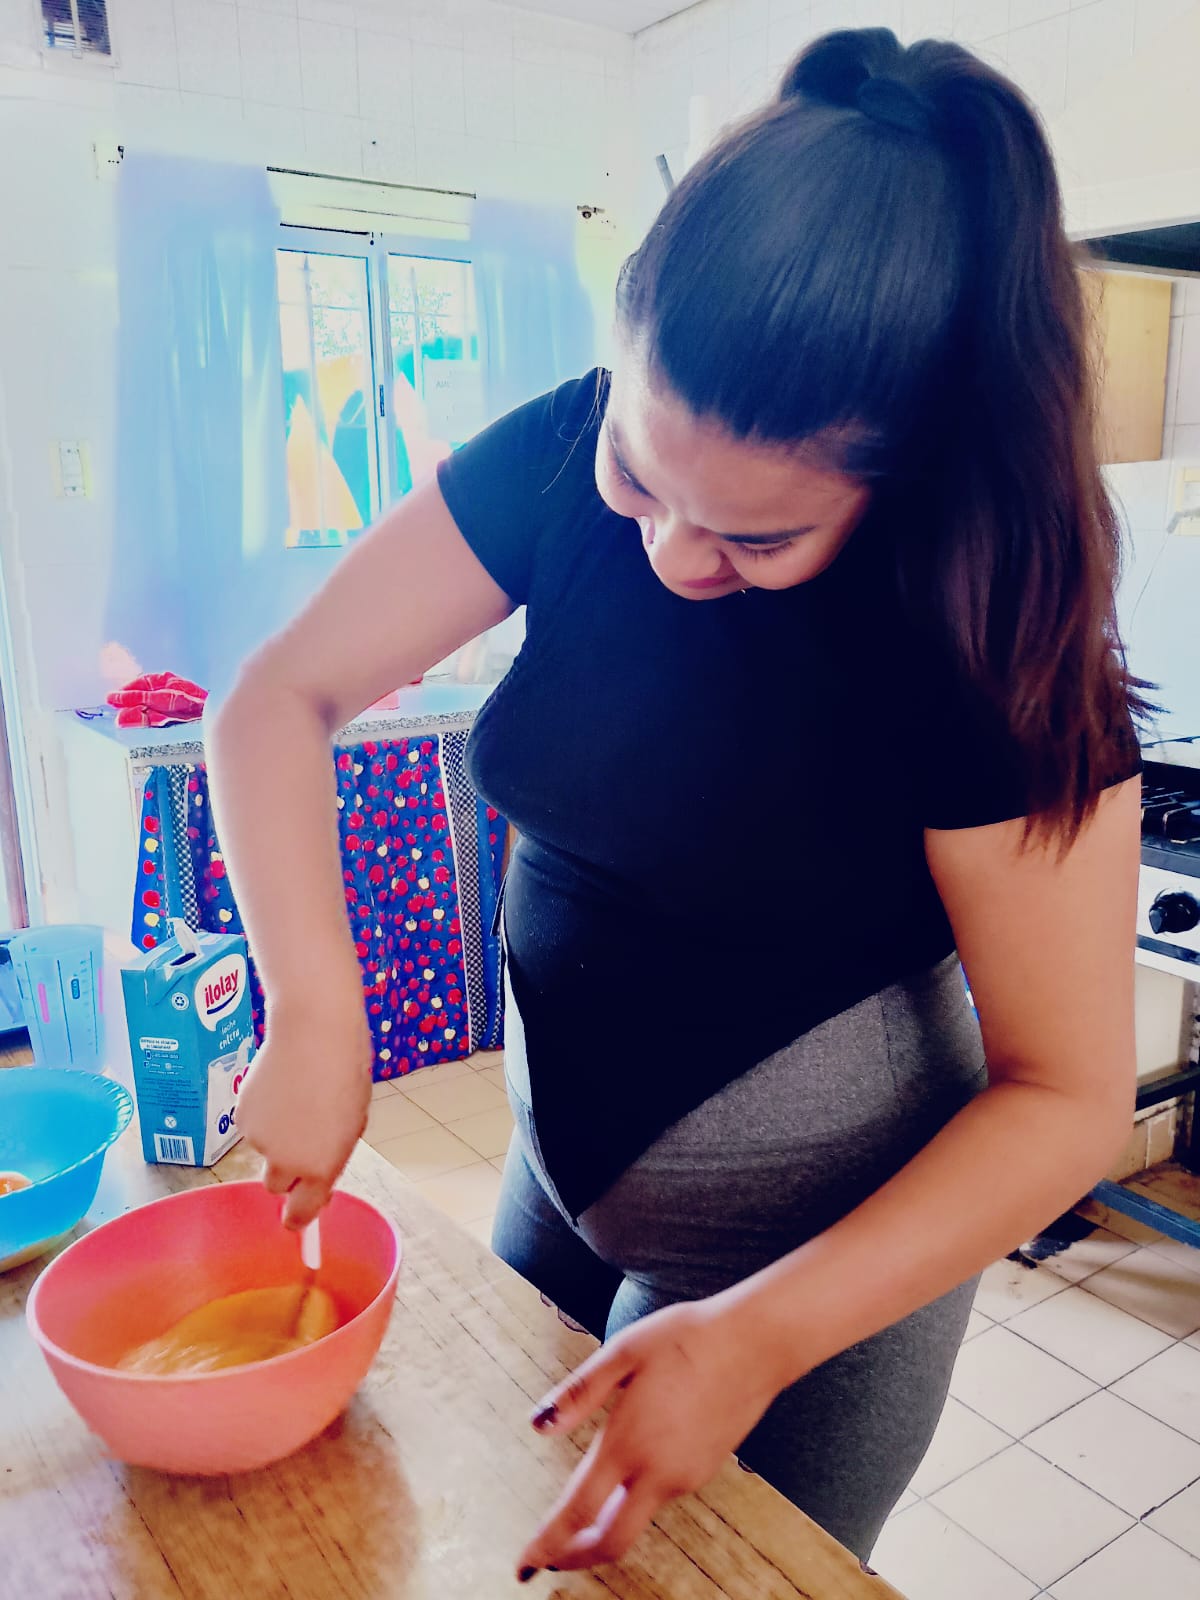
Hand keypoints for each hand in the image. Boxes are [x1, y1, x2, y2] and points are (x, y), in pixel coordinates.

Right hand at [236, 992, 372, 1227]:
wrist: (315, 1031)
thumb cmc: (345, 1071)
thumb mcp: (352, 1121)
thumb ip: (332, 1153)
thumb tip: (318, 1175)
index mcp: (322, 1167)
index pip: (302, 1214)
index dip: (299, 1218)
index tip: (297, 1219)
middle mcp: (287, 1162)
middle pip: (277, 1187)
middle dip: (287, 1174)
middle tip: (301, 1144)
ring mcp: (260, 1140)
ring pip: (264, 1152)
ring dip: (277, 1137)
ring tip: (297, 1098)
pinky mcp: (241, 1118)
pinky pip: (253, 1127)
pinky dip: (264, 1115)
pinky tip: (281, 1087)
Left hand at [516, 1296, 783, 1578]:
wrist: (755, 1343)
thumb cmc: (687, 1338)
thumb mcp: (623, 1351)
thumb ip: (579, 1392)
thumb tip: (537, 1424)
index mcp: (629, 1442)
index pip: (577, 1511)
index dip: (546, 1544)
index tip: (522, 1565)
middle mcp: (658, 1471)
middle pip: (611, 1541)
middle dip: (575, 1557)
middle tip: (548, 1558)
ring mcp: (686, 1476)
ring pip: (637, 1519)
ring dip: (604, 1526)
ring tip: (580, 1514)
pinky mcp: (705, 1469)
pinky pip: (659, 1496)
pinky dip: (633, 1501)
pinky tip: (628, 1474)